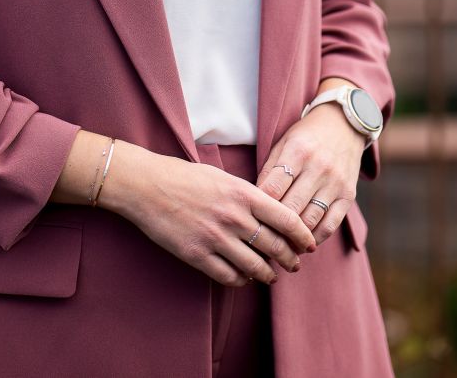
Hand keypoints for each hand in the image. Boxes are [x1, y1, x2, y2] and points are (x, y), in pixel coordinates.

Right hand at [98, 142, 315, 287]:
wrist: (146, 186)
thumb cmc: (184, 177)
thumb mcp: (222, 176)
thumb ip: (247, 195)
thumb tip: (271, 213)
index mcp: (243, 194)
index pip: (286, 219)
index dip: (302, 236)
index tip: (309, 245)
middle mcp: (234, 217)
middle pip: (274, 246)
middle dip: (289, 259)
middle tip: (294, 265)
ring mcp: (215, 238)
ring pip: (254, 266)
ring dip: (267, 274)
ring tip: (271, 276)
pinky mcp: (197, 255)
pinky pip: (228, 276)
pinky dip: (241, 280)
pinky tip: (244, 278)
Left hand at [257, 100, 365, 247]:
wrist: (344, 125)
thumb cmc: (306, 136)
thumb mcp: (283, 143)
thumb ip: (269, 170)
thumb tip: (254, 202)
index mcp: (298, 151)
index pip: (273, 189)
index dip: (258, 209)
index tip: (249, 221)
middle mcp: (318, 167)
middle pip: (291, 208)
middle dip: (274, 228)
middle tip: (260, 241)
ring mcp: (335, 182)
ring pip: (310, 220)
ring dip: (294, 238)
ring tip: (279, 246)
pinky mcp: (349, 195)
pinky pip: (331, 224)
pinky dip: (316, 238)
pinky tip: (303, 242)